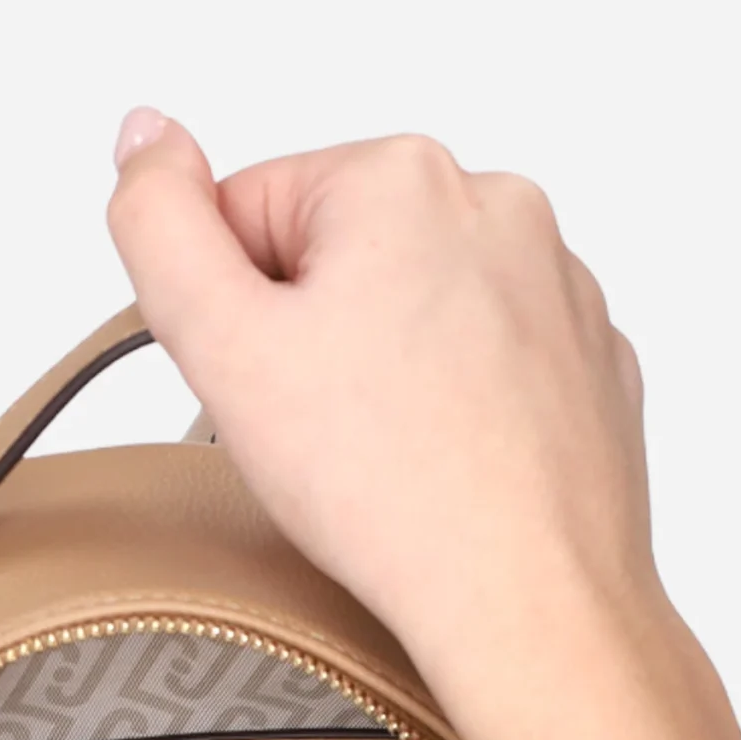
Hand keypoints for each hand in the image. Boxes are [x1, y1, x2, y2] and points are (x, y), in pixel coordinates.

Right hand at [107, 114, 740, 739]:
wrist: (530, 601)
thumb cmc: (390, 489)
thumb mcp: (223, 346)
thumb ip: (159, 226)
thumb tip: (147, 139)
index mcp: (400, 176)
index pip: (251, 214)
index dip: (233, 315)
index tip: (268, 389)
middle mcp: (498, 205)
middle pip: (341, 257)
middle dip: (313, 339)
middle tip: (324, 437)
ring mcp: (560, 285)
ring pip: (420, 310)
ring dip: (388, 374)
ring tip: (390, 461)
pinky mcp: (593, 360)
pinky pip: (490, 364)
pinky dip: (460, 409)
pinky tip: (449, 470)